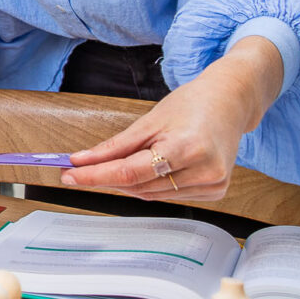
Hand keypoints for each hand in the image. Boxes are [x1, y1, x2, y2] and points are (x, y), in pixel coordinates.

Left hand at [60, 38, 284, 201]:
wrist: (229, 103)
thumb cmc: (191, 105)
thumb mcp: (149, 120)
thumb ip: (115, 146)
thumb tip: (82, 160)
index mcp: (187, 148)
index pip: (130, 172)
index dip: (96, 176)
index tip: (70, 175)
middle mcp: (204, 171)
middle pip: (140, 186)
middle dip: (106, 179)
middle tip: (78, 171)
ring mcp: (213, 184)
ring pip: (152, 195)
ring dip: (127, 184)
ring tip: (111, 167)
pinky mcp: (216, 191)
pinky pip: (170, 195)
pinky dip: (150, 186)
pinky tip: (145, 171)